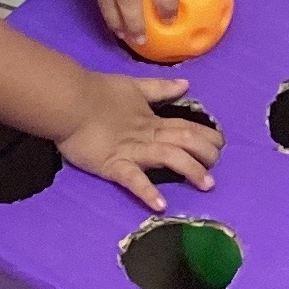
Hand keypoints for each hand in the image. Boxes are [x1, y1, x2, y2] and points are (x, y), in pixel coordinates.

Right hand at [56, 74, 217, 209]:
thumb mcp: (134, 87)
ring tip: (206, 184)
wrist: (68, 101)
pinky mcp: (113, 164)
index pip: (186, 127)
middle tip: (218, 164)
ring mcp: (132, 151)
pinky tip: (160, 204)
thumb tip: (185, 84)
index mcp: (152, 120)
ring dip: (189, 170)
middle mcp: (147, 136)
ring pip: (168, 158)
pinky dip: (146, 191)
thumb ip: (160, 88)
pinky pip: (133, 179)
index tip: (221, 144)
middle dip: (205, 153)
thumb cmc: (98, 93)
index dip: (206, 135)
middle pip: (184, 142)